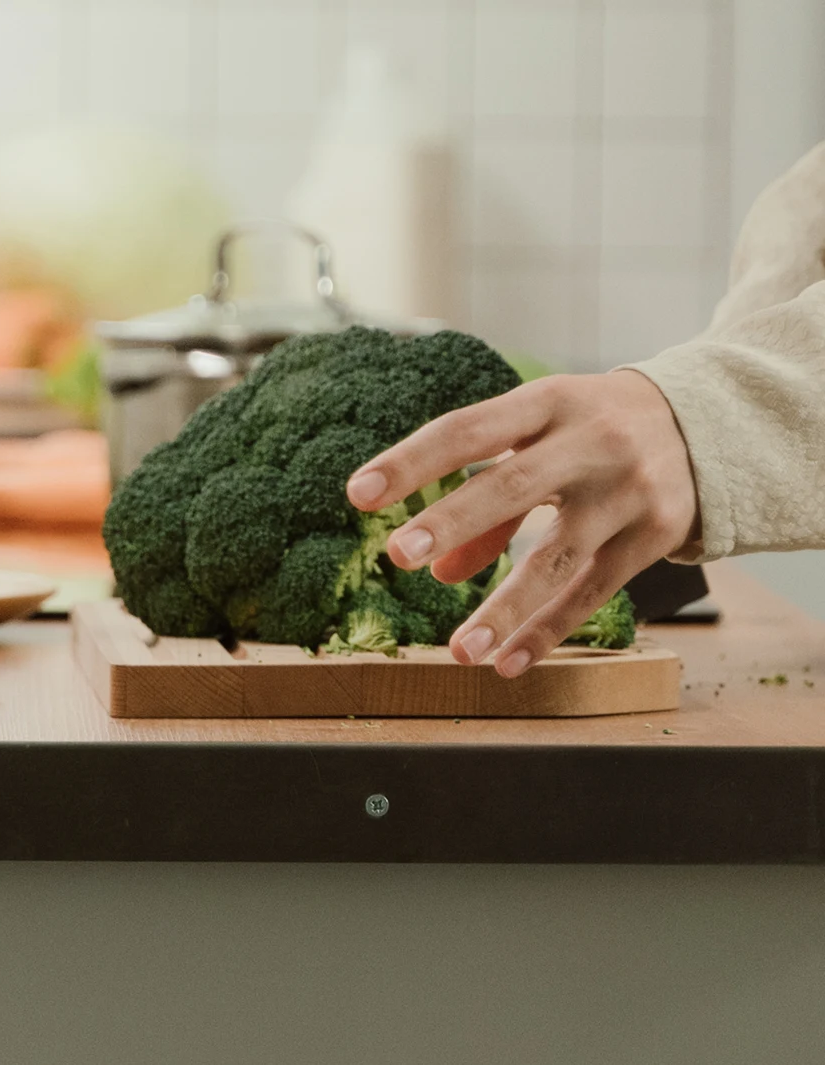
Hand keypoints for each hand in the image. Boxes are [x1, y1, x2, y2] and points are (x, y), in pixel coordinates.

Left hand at [345, 371, 698, 675]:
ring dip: (504, 606)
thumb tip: (436, 571)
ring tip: (458, 649)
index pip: (468, 430)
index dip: (411, 461)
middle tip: (398, 556)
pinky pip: (594, 591)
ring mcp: (628, 492)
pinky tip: (507, 662)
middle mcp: (592, 442)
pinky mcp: (656, 536)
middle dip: (452, 522)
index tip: (357, 493)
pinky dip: (548, 630)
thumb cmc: (589, 429)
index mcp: (549, 402)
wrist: (705, 427)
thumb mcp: (537, 438)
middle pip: (512, 486)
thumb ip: (484, 498)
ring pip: (557, 555)